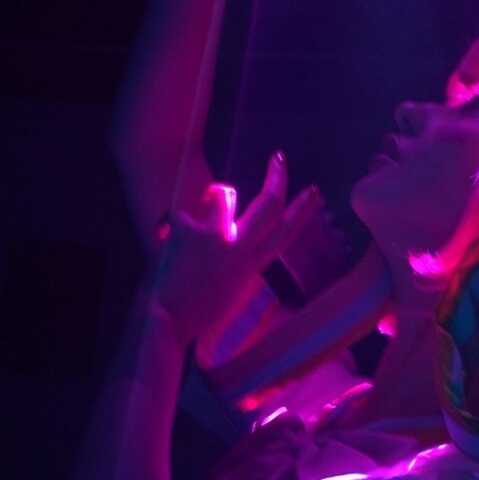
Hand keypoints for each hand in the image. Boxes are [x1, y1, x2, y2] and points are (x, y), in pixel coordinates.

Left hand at [148, 157, 320, 353]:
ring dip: (214, 194)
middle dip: (278, 177)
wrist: (169, 321)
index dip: (302, 211)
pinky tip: (165, 238)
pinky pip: (181, 211)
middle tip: (279, 158)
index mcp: (252, 266)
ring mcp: (217, 237)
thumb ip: (237, 259)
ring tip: (201, 208)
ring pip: (225, 194)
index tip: (313, 192)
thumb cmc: (196, 311)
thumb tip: (233, 232)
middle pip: (269, 205)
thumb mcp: (230, 289)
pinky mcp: (190, 231)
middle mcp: (240, 249)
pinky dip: (173, 223)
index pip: (285, 232)